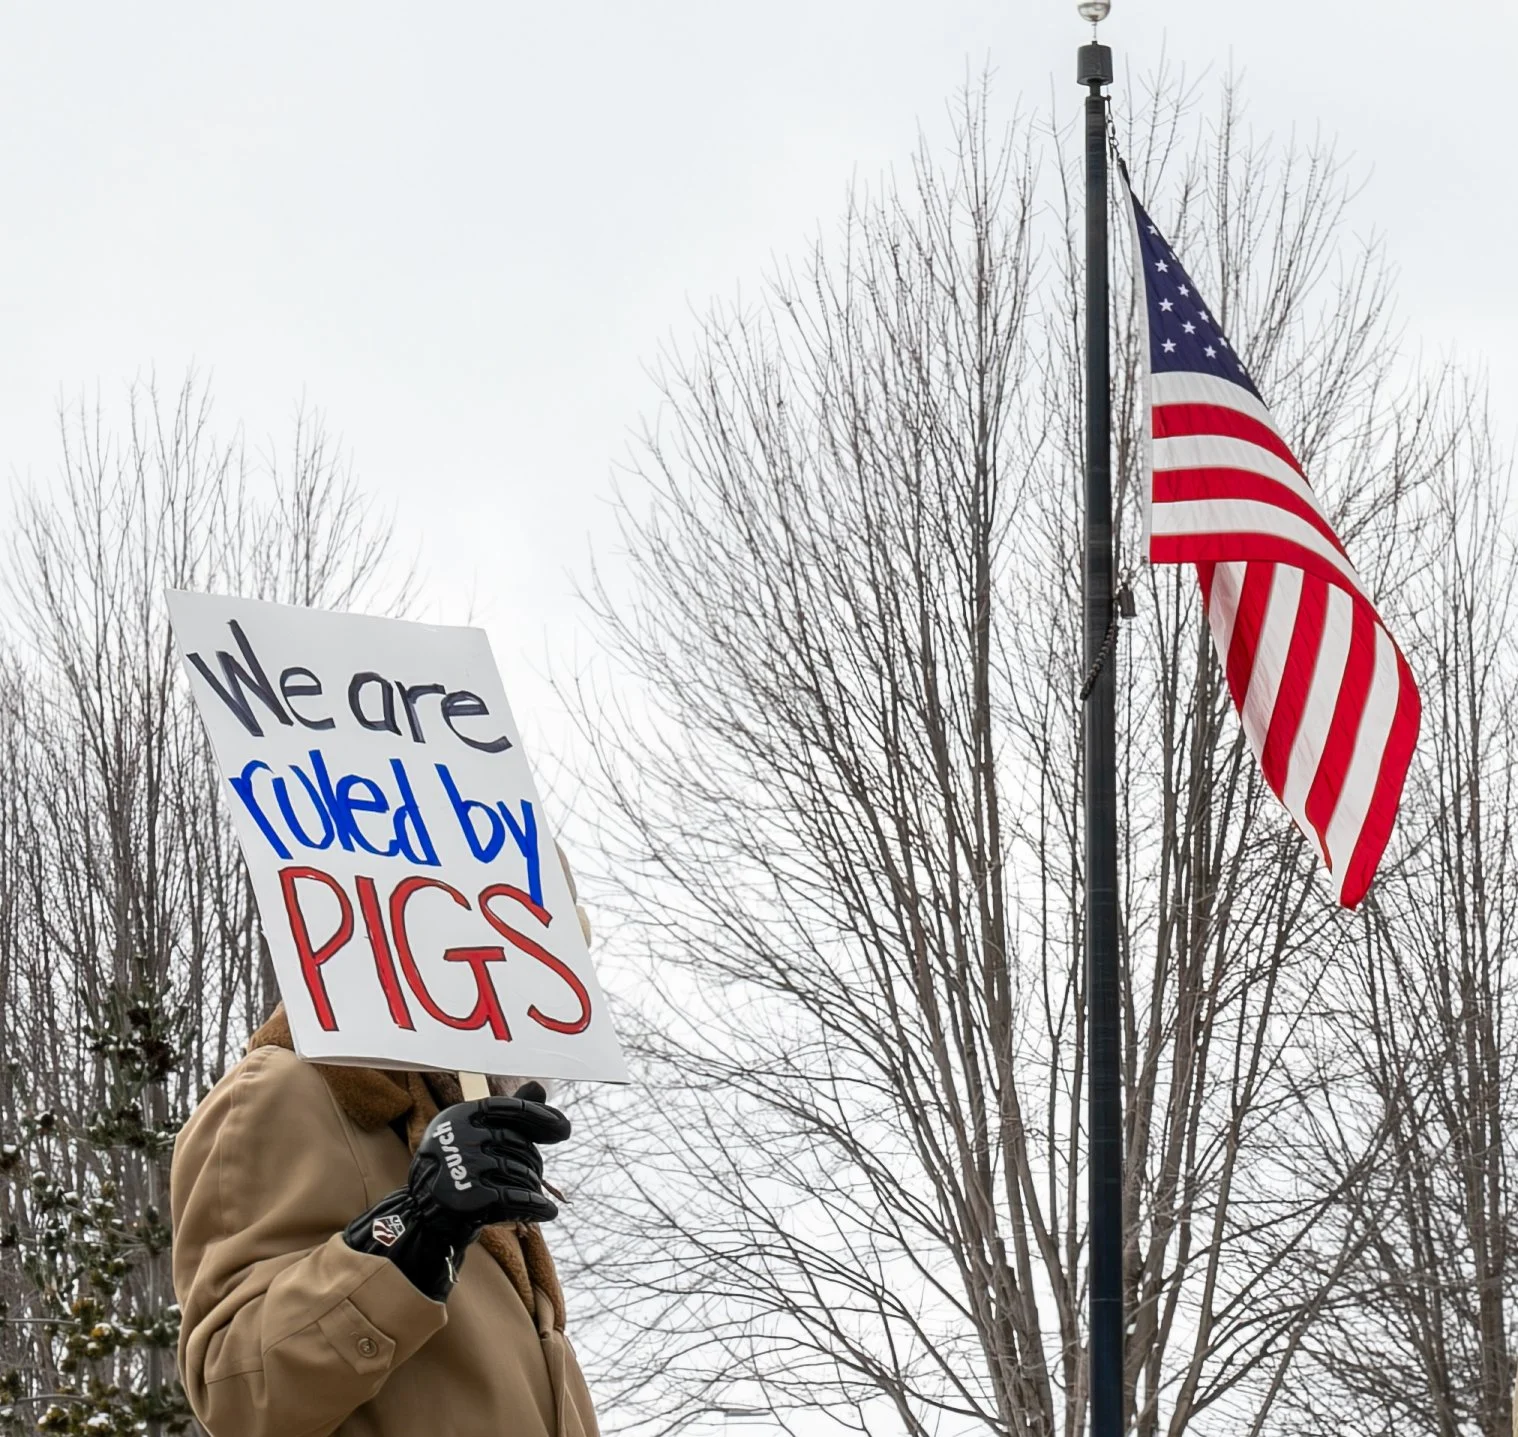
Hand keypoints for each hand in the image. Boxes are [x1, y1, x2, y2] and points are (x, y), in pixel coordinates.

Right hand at [410, 1092, 571, 1230]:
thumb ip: (507, 1113)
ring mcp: (466, 1168)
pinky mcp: (473, 1199)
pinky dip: (537, 1207)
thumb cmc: (455, 1168)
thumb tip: (539, 1087)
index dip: (540, 1116)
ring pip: (521, 1172)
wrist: (422, 1216)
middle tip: (535, 1173)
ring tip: (532, 1193)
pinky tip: (548, 1211)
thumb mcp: (472, 1133)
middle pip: (519, 1144)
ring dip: (533, 1185)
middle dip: (534, 1160)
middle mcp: (461, 1138)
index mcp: (459, 1116)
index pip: (510, 1108)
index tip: (564, 1130)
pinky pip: (519, 1200)